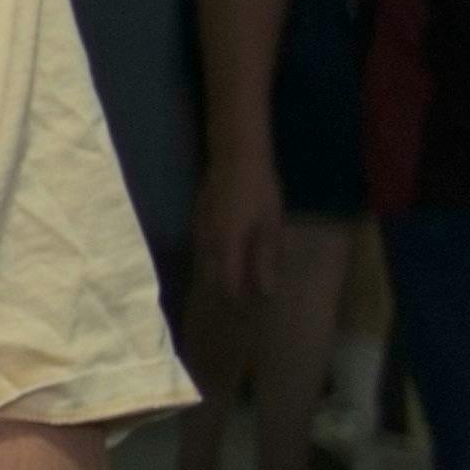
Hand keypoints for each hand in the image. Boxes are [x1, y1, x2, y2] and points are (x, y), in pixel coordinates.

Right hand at [188, 148, 280, 307]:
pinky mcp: (199, 219)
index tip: (249, 313)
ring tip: (236, 282)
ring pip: (206, 262)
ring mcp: (199, 229)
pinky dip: (215, 258)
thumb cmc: (260, 191)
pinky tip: (227, 257)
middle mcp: (207, 241)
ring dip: (219, 274)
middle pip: (212, 276)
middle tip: (243, 303)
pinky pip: (205, 248)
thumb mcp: (270, 226)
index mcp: (226, 245)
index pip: (227, 283)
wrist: (236, 156)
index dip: (237, 300)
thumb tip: (266, 292)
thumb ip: (266, 260)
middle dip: (226, 290)